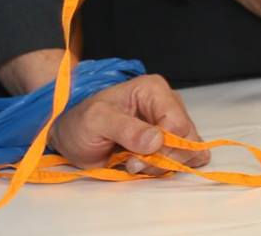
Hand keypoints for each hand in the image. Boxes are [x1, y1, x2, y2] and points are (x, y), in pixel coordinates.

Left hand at [52, 74, 206, 174]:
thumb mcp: (96, 121)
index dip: (162, 148)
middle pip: (187, 141)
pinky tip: (145, 166)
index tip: (135, 159)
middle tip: (131, 163)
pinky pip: (184, 160)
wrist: (73, 132)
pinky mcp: (169, 143)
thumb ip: (126, 129)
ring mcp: (170, 125)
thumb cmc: (82, 120)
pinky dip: (167, 169)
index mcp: (154, 91)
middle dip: (161, 159)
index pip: (178, 124)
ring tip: (133, 163)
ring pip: (188, 153)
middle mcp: (167, 105)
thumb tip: (157, 140)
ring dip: (161, 166)